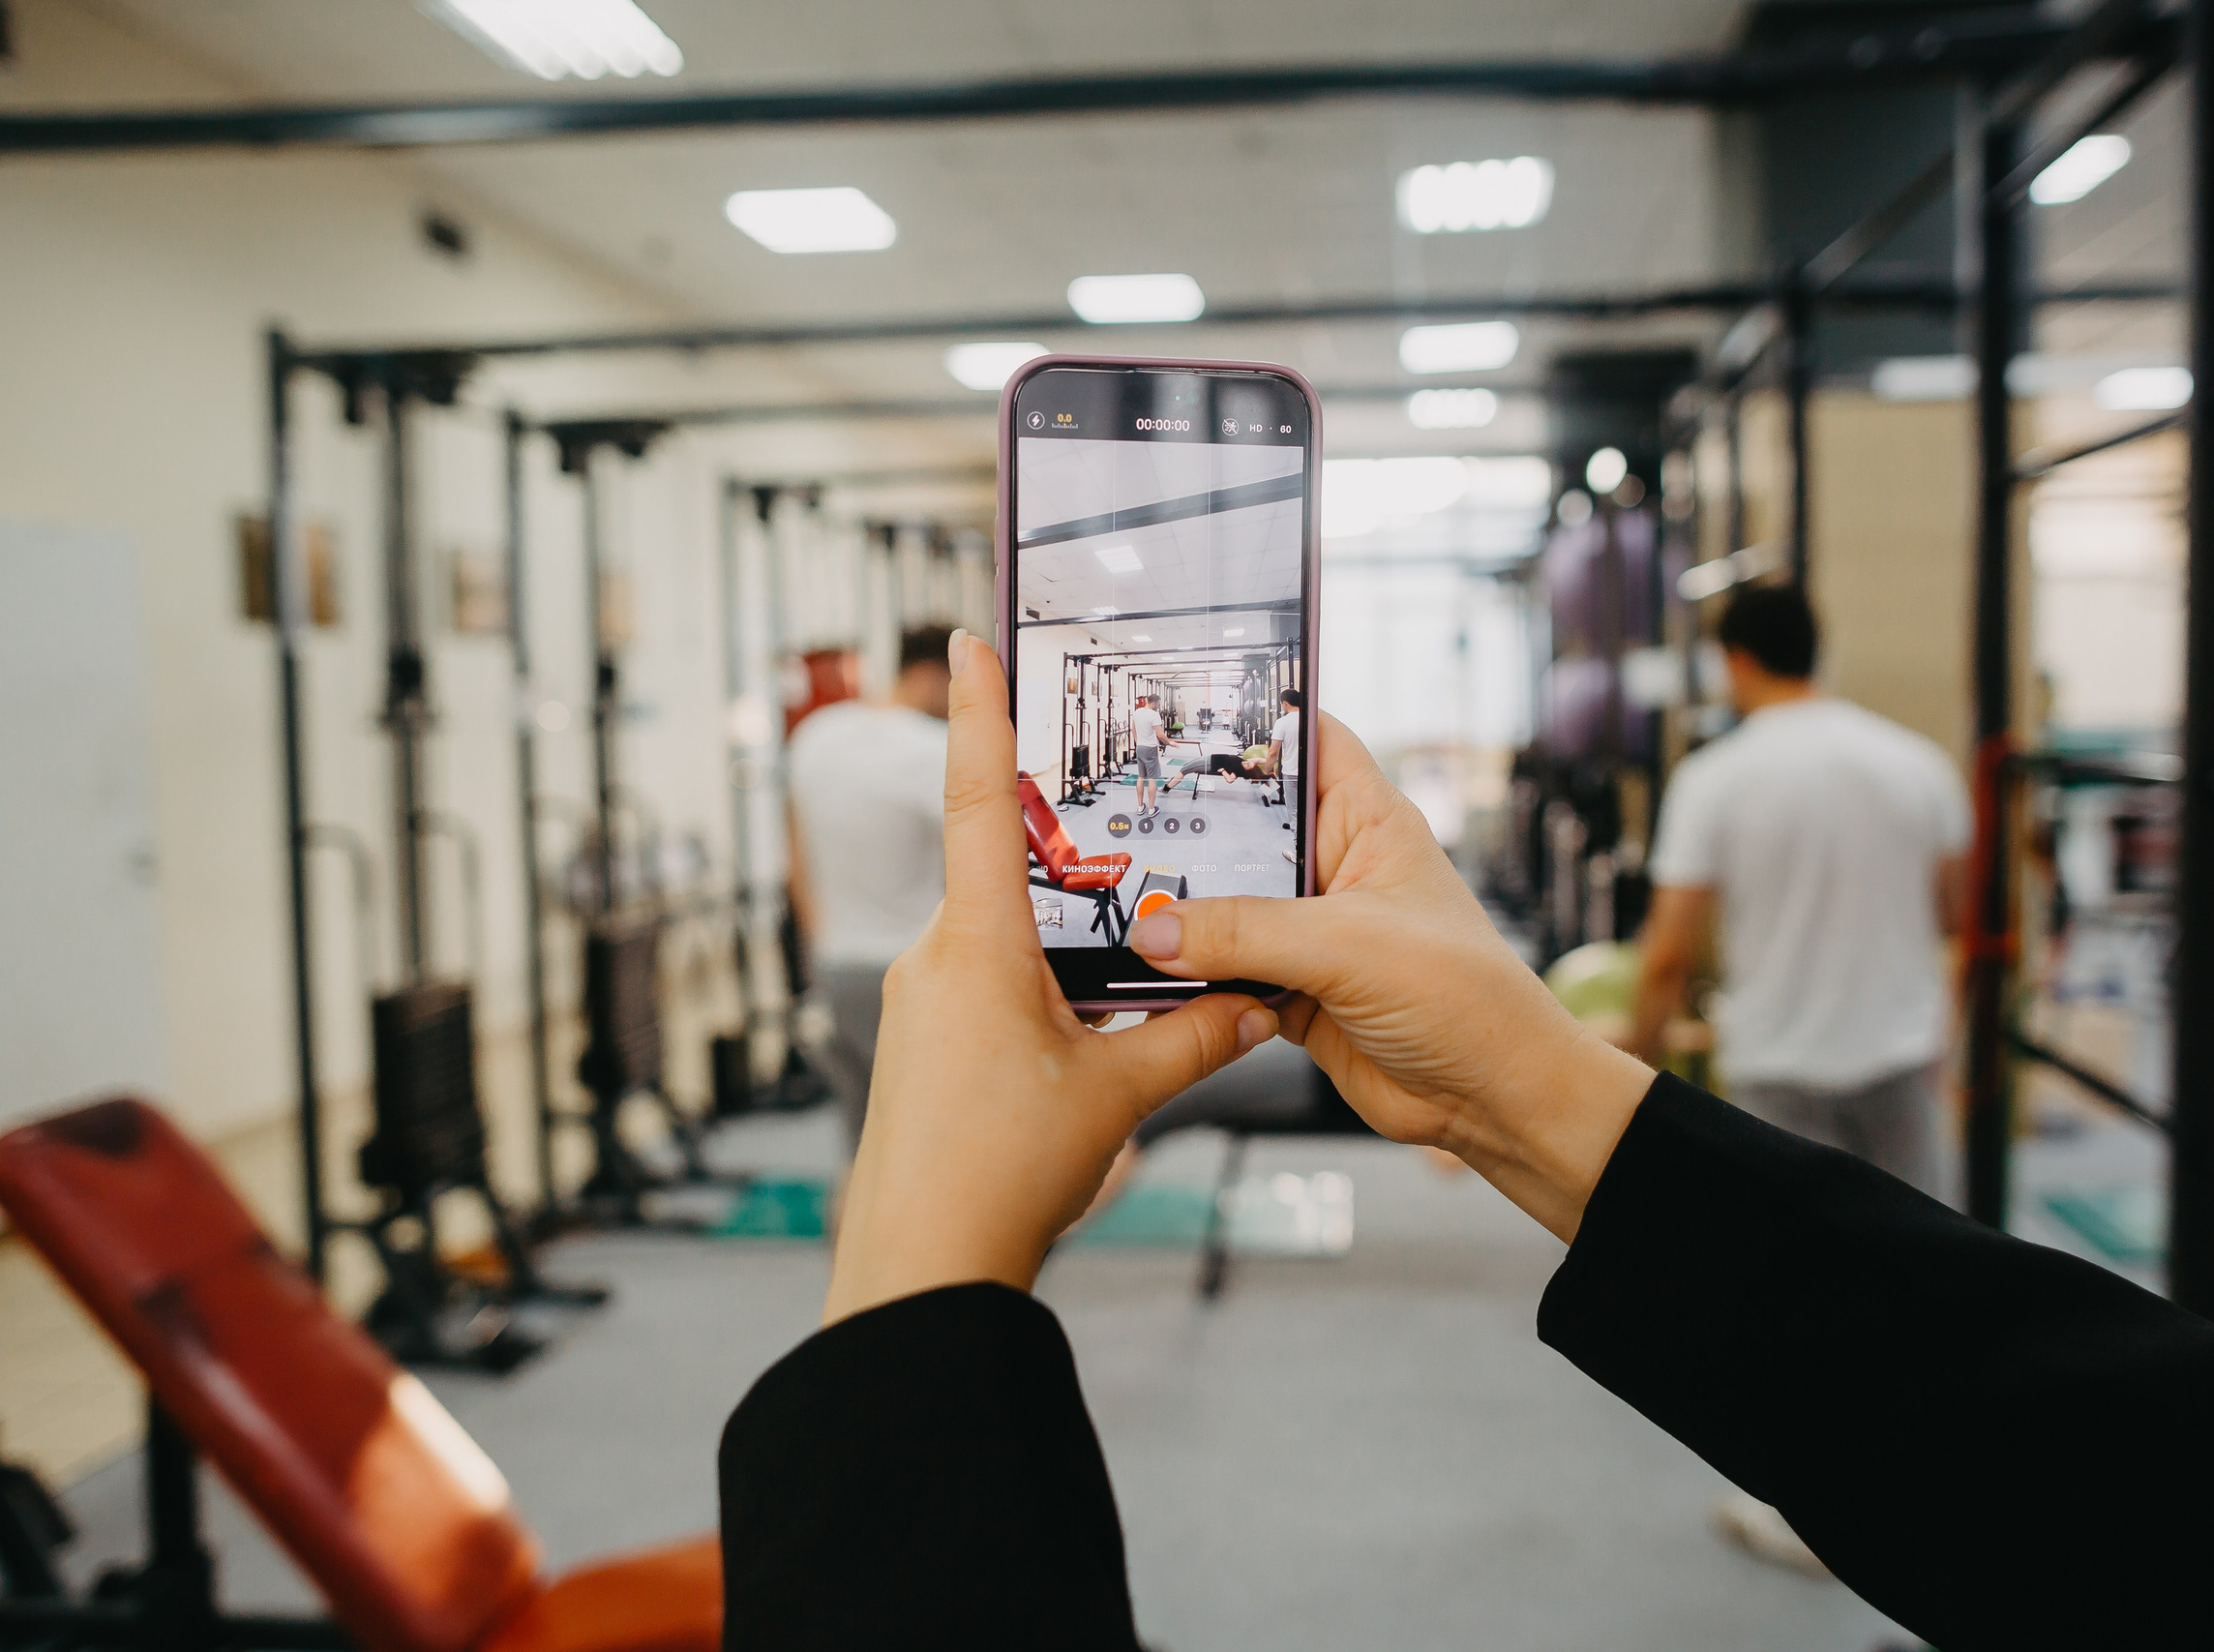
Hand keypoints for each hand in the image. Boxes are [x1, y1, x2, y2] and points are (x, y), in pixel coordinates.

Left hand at [821, 632, 1277, 1327]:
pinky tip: (1084, 1025)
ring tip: (1126, 946)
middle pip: (1004, 867)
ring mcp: (921, 1002)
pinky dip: (1037, 980)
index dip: (980, 714)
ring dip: (1059, 933)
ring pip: (999, 933)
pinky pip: (985, 981)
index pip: (980, 800)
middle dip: (1063, 845)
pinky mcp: (922, 1044)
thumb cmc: (1001, 1174)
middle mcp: (936, 957)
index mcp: (977, 945)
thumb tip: (1257, 1004)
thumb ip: (1193, 1038)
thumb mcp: (1118, 1097)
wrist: (917, 1271)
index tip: (970, 638)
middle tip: (1120, 807)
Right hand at [1125, 714, 1651, 1241]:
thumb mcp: (1350, 947)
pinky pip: (1221, 971)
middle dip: (1185, 830)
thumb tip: (1156, 933)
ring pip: (1223, 906)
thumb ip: (1248, 933)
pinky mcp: (1291, 989)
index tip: (1174, 712)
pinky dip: (1188, 977)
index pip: (1303, 739)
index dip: (1250, 719)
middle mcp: (1333, 866)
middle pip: (1244, 828)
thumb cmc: (1465, 998)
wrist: (1490, 1099)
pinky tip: (1145, 974)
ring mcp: (1309, 930)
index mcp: (1367, 821)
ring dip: (1180, 915)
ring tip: (1111, 904)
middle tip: (1112, 821)